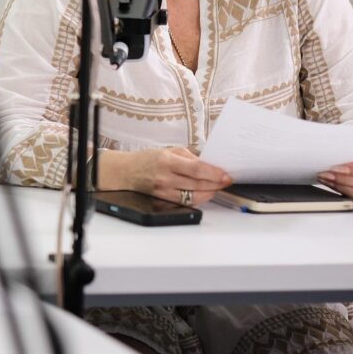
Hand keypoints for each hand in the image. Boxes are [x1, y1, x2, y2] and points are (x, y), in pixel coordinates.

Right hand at [96, 147, 232, 205]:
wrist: (126, 172)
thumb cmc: (148, 160)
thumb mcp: (168, 151)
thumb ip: (189, 157)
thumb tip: (210, 165)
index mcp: (167, 161)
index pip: (197, 169)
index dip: (215, 174)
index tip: (226, 176)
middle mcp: (165, 177)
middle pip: (198, 184)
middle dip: (216, 184)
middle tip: (226, 181)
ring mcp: (163, 191)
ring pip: (193, 197)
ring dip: (209, 193)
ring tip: (216, 188)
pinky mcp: (162, 200)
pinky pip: (185, 202)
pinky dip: (197, 199)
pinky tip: (203, 194)